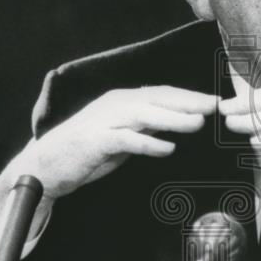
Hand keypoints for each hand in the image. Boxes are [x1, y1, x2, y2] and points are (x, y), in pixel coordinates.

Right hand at [0, 86, 217, 225]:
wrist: (44, 166)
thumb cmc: (87, 152)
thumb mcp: (124, 136)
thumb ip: (147, 127)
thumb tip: (177, 122)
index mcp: (123, 101)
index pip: (162, 94)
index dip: (189, 97)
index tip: (215, 102)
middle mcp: (115, 105)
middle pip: (157, 99)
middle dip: (188, 102)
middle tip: (216, 106)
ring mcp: (104, 122)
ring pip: (143, 115)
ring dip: (172, 119)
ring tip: (198, 123)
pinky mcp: (94, 141)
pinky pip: (125, 140)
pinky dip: (147, 143)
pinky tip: (167, 149)